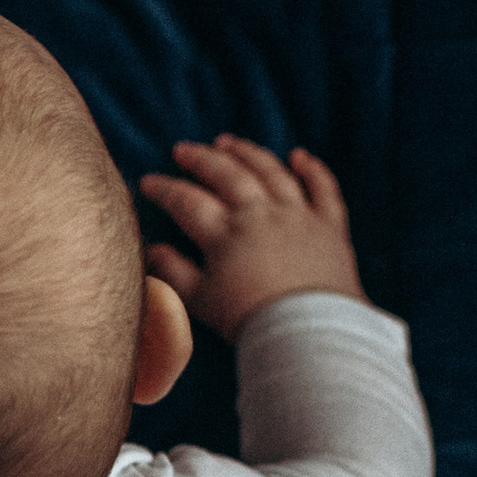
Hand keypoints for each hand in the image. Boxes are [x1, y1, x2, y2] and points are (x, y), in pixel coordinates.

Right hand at [139, 136, 364, 340]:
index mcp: (225, 233)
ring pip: (270, 171)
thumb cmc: (251, 322)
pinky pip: (323, 188)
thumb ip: (174, 272)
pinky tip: (299, 155)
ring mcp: (297, 215)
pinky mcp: (329, 226)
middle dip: (201, 159)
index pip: (186, 201)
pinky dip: (312, 169)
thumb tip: (153, 249)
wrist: (308, 334)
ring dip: (247, 152)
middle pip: (227, 174)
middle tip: (182, 150)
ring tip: (227, 142)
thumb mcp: (201, 301)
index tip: (147, 182)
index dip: (163, 189)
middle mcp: (260, 214)